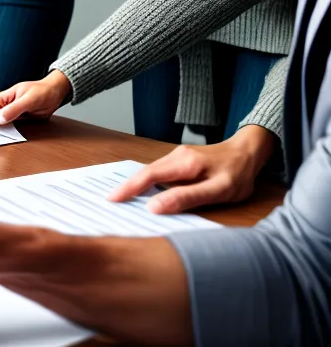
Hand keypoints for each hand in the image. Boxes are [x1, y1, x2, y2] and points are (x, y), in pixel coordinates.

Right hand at [0, 69, 71, 123]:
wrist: (57, 93)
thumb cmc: (44, 91)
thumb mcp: (29, 100)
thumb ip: (14, 109)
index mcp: (8, 95)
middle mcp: (11, 103)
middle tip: (3, 129)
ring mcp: (17, 110)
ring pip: (6, 120)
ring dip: (7, 126)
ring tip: (12, 129)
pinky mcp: (23, 117)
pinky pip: (15, 124)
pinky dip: (15, 129)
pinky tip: (18, 130)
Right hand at [108, 124, 276, 213]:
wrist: (249, 152)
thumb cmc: (237, 174)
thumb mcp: (218, 190)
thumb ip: (187, 198)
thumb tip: (155, 207)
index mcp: (183, 163)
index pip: (148, 176)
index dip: (129, 188)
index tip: (112, 199)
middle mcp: (176, 156)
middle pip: (147, 172)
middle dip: (128, 186)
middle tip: (111, 201)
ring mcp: (178, 156)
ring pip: (153, 171)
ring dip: (138, 184)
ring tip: (124, 198)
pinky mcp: (182, 160)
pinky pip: (161, 171)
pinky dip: (150, 181)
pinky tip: (147, 191)